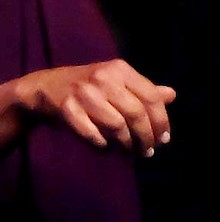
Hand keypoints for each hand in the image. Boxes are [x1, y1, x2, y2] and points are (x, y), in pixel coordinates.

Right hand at [15, 60, 174, 153]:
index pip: (151, 97)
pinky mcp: (67, 109)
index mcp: (121, 69)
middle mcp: (104, 78)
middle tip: (149, 151)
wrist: (45, 86)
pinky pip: (93, 134)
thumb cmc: (90, 85)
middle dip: (146, 137)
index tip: (164, 139)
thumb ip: (144, 89)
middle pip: (136, 114)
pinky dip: (104, 145)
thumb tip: (172, 95)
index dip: (161, 121)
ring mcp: (84, 93)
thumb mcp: (117, 80)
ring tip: (132, 151)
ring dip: (127, 144)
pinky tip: (108, 148)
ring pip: (116, 126)